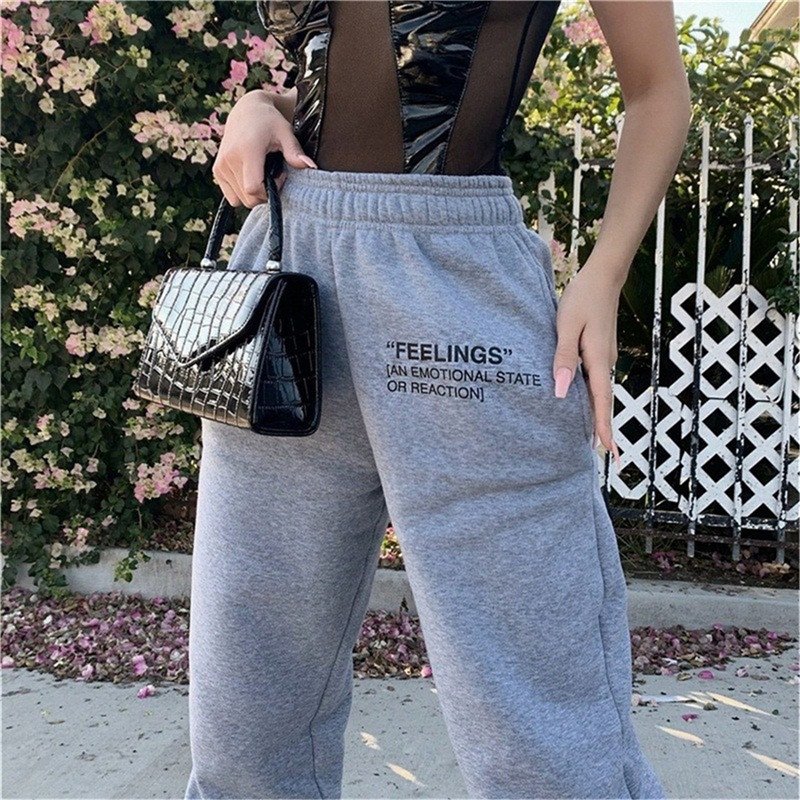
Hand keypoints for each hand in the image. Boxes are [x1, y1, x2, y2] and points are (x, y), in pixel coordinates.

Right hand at [212, 89, 316, 207]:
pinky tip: (252, 176)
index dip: (269, 192)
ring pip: (240, 200)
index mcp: (246, 150)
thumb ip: (295, 152)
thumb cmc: (270, 122)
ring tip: (263, 174)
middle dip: (264, 194)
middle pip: (248, 198)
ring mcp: (221, 166)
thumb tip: (311, 167)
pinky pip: (232, 196)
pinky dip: (243, 193)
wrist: (247, 111)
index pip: (253, 189)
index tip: (280, 177)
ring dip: (255, 194)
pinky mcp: (217, 170)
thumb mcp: (286, 133)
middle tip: (274, 175)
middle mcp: (229, 159)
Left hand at [551, 261, 622, 470]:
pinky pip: (595, 381)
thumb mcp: (566, 327)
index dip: (604, 428)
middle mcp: (604, 363)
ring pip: (599, 392)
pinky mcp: (598, 351)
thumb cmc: (581, 299)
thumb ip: (563, 358)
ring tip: (595, 439)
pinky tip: (584, 405)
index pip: (601, 401)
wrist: (602, 278)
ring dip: (598, 414)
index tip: (609, 452)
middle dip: (604, 429)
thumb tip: (561, 392)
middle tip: (608, 457)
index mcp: (597, 360)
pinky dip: (593, 398)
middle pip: (603, 402)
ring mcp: (603, 357)